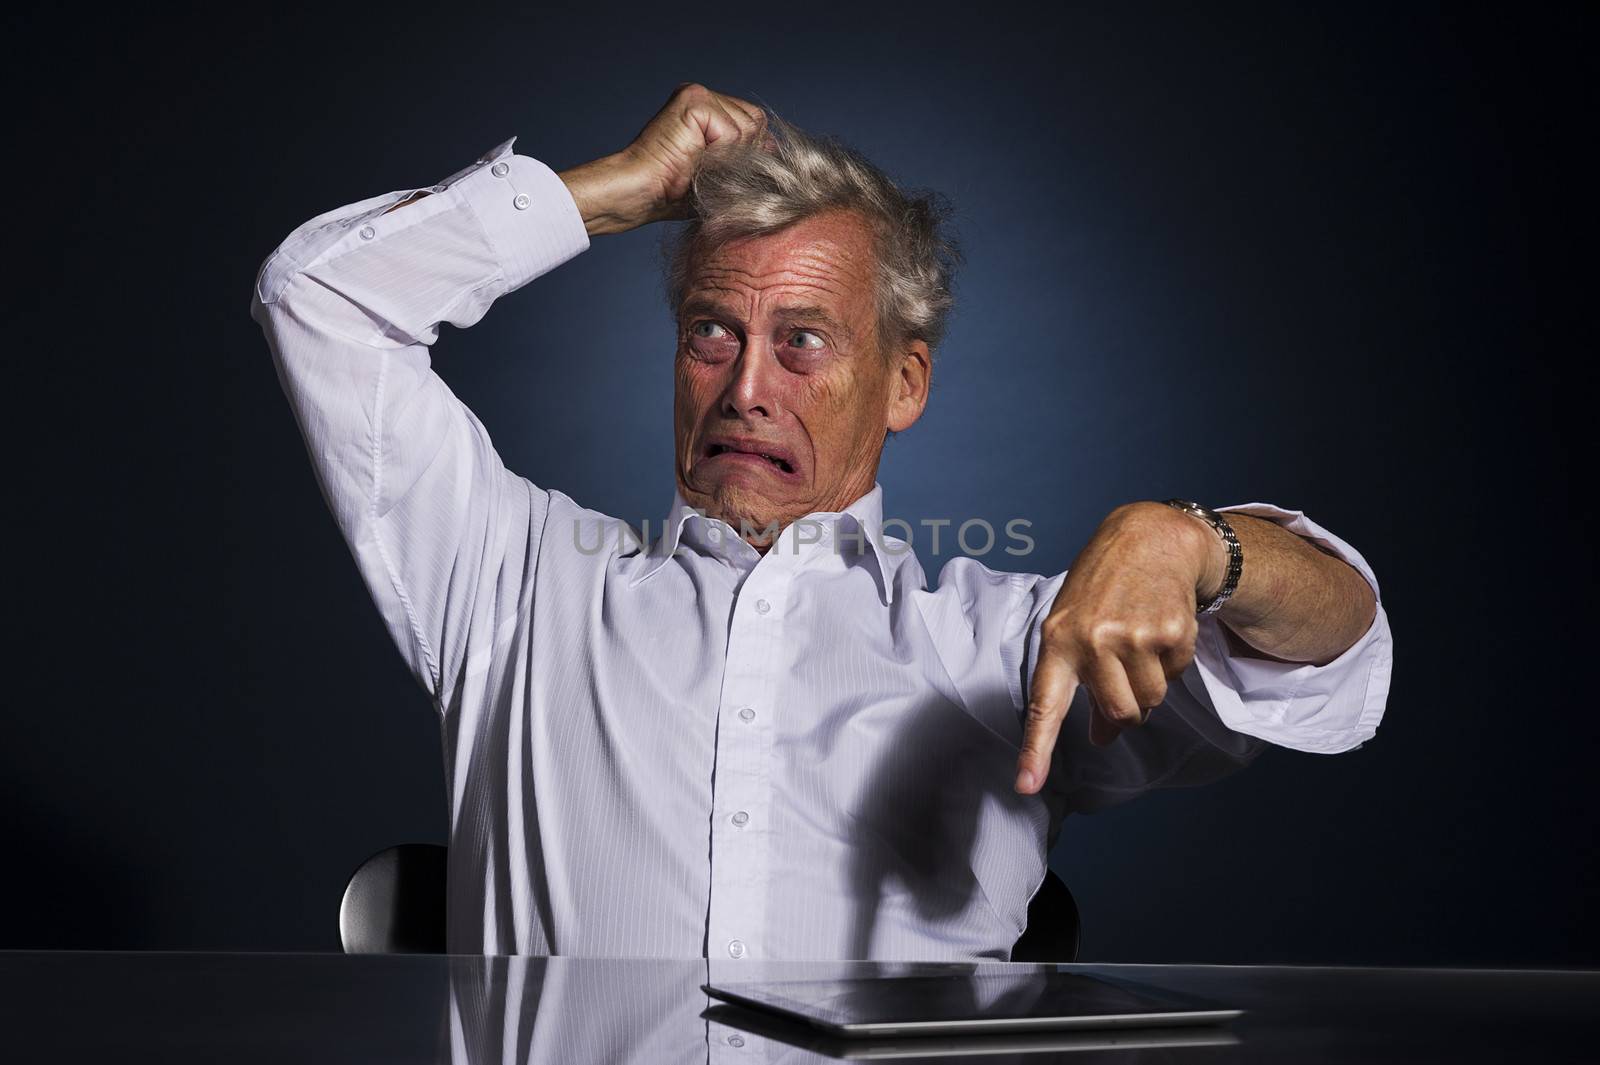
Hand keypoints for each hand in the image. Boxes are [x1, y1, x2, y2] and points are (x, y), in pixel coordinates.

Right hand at [557, 83, 770, 235]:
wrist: (641, 194)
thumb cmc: (673, 194)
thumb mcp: (719, 176)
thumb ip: (745, 159)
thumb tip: (775, 150)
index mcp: (706, 109)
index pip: (753, 124)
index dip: (750, 153)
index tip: (725, 173)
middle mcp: (702, 95)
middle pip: (756, 122)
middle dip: (743, 155)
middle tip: (708, 170)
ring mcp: (698, 94)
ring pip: (749, 127)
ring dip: (730, 157)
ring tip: (699, 166)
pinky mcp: (694, 100)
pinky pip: (734, 130)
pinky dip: (721, 153)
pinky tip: (694, 158)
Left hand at [1014, 502, 1226, 794]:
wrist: (1148, 538)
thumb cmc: (1102, 590)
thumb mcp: (1075, 627)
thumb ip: (1079, 681)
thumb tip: (1103, 737)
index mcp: (1057, 641)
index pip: (1045, 706)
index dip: (1035, 750)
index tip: (1025, 786)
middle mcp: (1092, 641)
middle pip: (1120, 714)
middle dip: (1127, 710)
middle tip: (1125, 675)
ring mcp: (1133, 637)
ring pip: (1151, 700)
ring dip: (1151, 683)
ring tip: (1139, 640)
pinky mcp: (1170, 633)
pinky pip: (1176, 675)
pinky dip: (1172, 661)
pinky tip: (1159, 627)